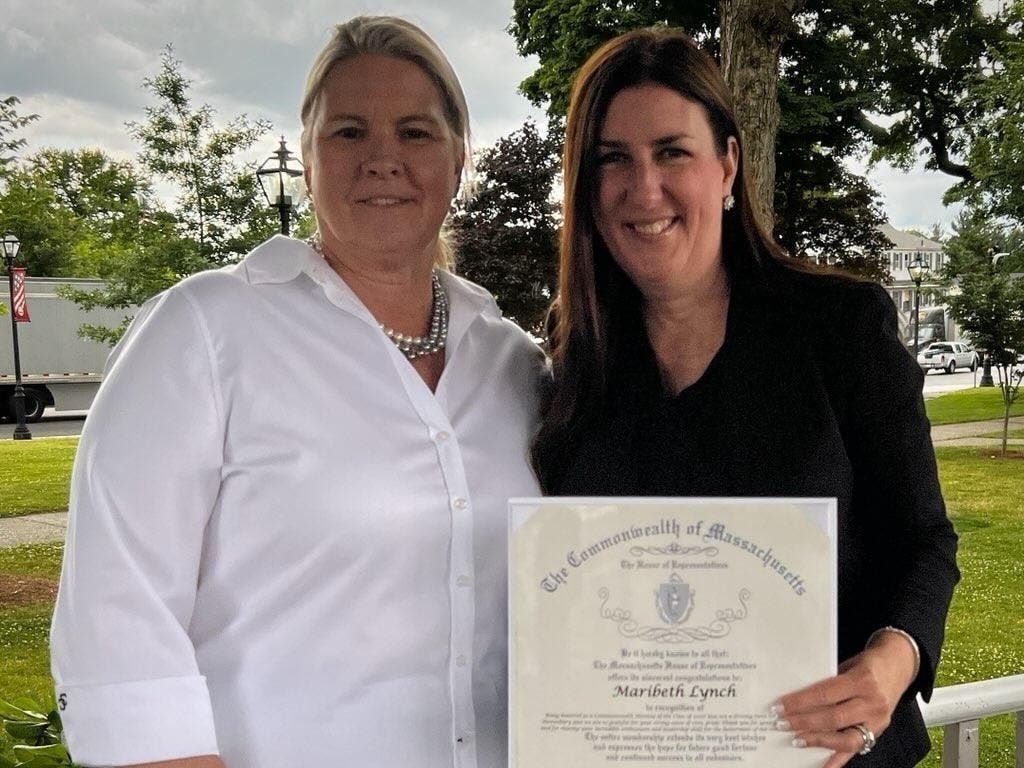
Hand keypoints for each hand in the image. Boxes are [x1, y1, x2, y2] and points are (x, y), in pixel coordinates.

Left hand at [772, 632, 917, 766]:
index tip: (780, 706)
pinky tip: (823, 766)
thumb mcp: (848, 665)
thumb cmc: (867, 664)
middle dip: (804, 722)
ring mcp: (877, 721)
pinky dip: (838, 760)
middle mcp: (872, 703)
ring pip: (845, 738)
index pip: (826, 694)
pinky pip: (856, 749)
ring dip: (818, 741)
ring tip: (796, 741)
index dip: (801, 702)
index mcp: (862, 680)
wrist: (899, 666)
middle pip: (833, 718)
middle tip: (782, 723)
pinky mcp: (879, 732)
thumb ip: (829, 682)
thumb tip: (798, 698)